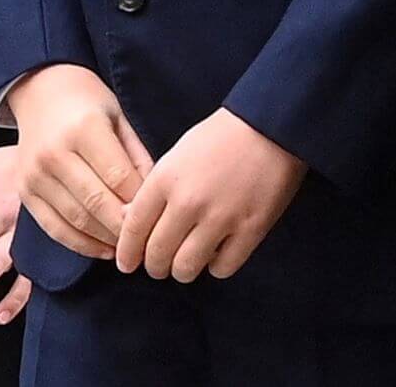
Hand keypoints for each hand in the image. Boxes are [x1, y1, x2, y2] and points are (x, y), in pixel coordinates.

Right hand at [10, 64, 152, 259]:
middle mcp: (55, 152)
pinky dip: (81, 244)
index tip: (157, 213)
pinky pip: (54, 228)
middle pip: (97, 203)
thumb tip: (153, 196)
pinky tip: (103, 248)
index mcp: (83, 127)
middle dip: (125, 227)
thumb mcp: (118, 115)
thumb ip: (136, 155)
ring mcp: (35, 174)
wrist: (38, 89)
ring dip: (106, 239)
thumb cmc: (86, 100)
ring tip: (129, 246)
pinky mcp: (24, 190)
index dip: (140, 201)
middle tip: (147, 238)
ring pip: (77, 220)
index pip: (118, 177)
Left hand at [115, 108, 305, 283]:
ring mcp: (220, 218)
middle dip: (154, 266)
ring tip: (187, 261)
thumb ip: (159, 189)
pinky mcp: (250, 230)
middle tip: (159, 265)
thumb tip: (141, 226)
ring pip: (186, 268)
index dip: (127, 251)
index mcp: (166, 178)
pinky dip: (216, 266)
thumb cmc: (220, 136)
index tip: (127, 263)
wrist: (268, 125)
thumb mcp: (178, 154)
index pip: (134, 227)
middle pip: (157, 255)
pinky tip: (217, 253)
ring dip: (183, 270)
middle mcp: (188, 202)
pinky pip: (222, 268)